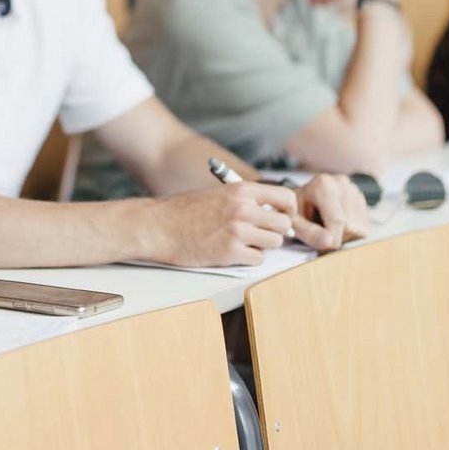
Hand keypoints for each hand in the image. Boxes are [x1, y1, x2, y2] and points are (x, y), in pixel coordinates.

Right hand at [144, 182, 297, 266]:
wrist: (160, 226)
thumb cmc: (187, 211)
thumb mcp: (220, 194)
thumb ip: (247, 200)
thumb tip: (274, 212)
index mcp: (241, 190)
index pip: (286, 197)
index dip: (288, 210)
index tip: (280, 217)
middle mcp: (243, 208)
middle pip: (284, 224)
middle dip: (276, 231)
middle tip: (261, 234)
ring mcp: (238, 231)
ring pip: (275, 243)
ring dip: (263, 245)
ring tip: (243, 242)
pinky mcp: (230, 252)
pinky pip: (258, 259)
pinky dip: (249, 258)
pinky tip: (233, 251)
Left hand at [290, 173, 367, 250]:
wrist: (301, 199)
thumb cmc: (296, 210)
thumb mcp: (294, 222)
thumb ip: (309, 233)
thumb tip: (329, 242)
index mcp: (324, 185)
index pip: (337, 221)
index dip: (330, 239)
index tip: (319, 241)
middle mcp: (342, 183)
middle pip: (350, 226)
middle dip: (336, 236)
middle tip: (319, 228)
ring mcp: (354, 190)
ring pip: (359, 229)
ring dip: (343, 235)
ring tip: (327, 224)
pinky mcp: (361, 200)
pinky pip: (364, 228)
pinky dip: (351, 231)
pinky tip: (337, 223)